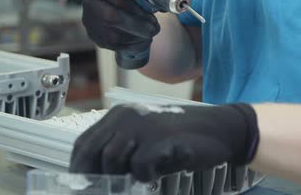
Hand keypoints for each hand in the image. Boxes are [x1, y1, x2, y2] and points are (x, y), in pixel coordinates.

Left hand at [69, 103, 258, 182]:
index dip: (79, 167)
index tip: (83, 185)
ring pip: (112, 160)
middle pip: (92, 153)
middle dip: (95, 177)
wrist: (221, 129)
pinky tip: (159, 173)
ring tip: (143, 177)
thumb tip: (98, 178)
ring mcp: (144, 126)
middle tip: (107, 190)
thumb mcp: (147, 136)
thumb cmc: (183, 136)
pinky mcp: (161, 139)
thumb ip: (123, 149)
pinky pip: (140, 166)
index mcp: (121, 114)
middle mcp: (128, 116)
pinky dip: (147, 176)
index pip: (84, 143)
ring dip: (123, 176)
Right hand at [82, 0, 159, 53]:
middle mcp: (90, 4)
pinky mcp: (96, 37)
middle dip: (138, 26)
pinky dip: (133, 45)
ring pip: (114, 36)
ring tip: (151, 34)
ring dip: (137, 37)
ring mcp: (91, 22)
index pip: (118, 0)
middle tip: (155, 29)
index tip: (152, 16)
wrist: (107, 3)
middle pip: (113, 18)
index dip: (137, 10)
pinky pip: (115, 46)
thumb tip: (163, 6)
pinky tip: (143, 40)